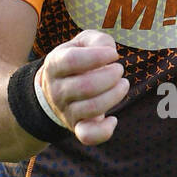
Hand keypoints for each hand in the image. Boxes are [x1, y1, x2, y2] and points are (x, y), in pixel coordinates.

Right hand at [40, 30, 127, 144]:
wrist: (57, 90)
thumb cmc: (77, 61)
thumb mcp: (82, 43)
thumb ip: (98, 40)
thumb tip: (109, 51)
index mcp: (54, 65)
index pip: (72, 60)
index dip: (98, 56)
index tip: (113, 54)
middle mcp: (57, 90)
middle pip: (86, 86)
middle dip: (111, 76)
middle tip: (118, 70)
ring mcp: (66, 111)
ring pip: (93, 108)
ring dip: (115, 95)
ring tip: (122, 84)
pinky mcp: (77, 127)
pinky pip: (88, 136)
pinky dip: (105, 130)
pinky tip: (113, 119)